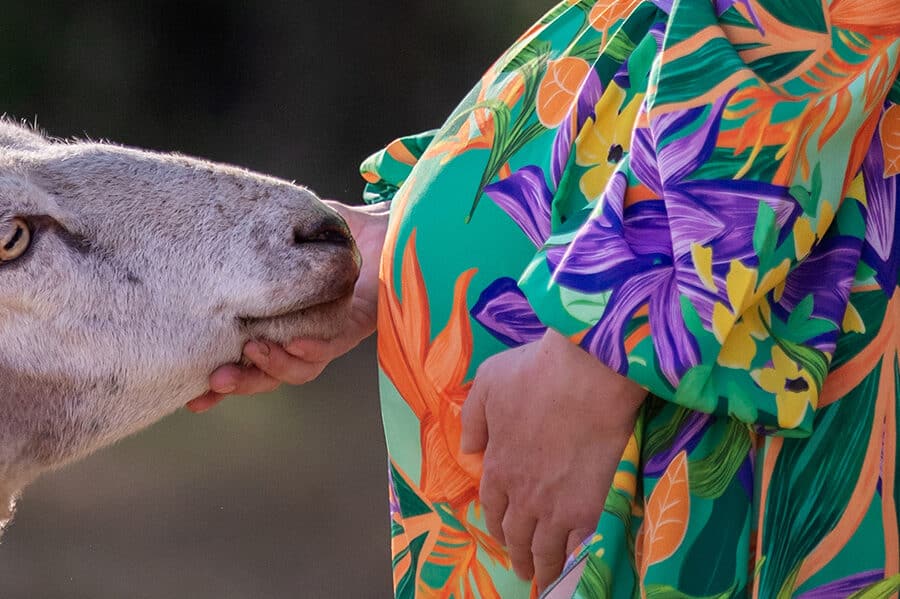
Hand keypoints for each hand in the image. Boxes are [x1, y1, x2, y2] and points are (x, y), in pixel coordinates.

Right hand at [186, 200, 389, 412]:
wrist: (389, 221)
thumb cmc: (336, 230)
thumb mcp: (284, 234)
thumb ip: (254, 243)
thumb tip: (211, 242)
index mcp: (283, 323)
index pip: (249, 363)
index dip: (223, 386)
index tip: (190, 397)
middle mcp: (307, 336)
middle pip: (272, 375)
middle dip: (241, 383)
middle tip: (212, 383)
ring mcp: (334, 333)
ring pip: (304, 368)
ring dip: (275, 365)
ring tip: (251, 352)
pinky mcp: (363, 321)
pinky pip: (338, 341)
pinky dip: (316, 346)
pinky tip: (296, 342)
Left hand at [460, 329, 644, 591]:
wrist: (587, 376)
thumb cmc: (536, 373)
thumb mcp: (488, 383)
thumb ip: (473, 419)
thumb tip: (468, 449)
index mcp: (497, 466)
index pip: (492, 506)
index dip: (496, 523)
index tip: (501, 533)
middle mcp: (521, 494)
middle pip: (516, 534)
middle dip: (517, 553)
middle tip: (522, 567)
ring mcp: (555, 506)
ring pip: (545, 550)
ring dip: (543, 567)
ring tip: (545, 578)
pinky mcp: (589, 509)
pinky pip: (578, 548)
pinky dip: (574, 561)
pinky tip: (576, 567)